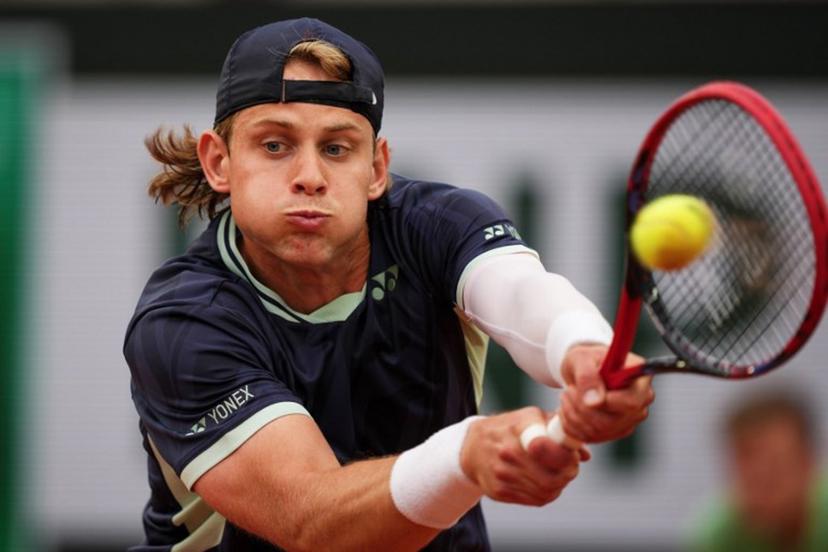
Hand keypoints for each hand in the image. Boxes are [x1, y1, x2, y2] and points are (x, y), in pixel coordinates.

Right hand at [459, 407, 585, 505]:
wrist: (471, 447)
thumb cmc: (508, 429)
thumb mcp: (530, 417)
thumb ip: (558, 430)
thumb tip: (585, 454)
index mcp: (518, 428)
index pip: (549, 448)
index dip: (567, 457)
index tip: (572, 455)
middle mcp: (507, 452)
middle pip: (552, 476)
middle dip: (568, 473)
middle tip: (571, 467)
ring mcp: (502, 474)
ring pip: (546, 491)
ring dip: (559, 485)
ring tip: (559, 474)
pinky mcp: (499, 492)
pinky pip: (534, 500)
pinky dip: (546, 493)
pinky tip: (545, 483)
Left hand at [558, 344, 653, 442]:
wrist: (581, 371)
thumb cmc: (586, 360)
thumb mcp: (582, 359)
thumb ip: (588, 376)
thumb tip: (594, 401)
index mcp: (640, 379)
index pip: (631, 402)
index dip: (605, 402)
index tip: (583, 391)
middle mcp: (640, 402)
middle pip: (612, 421)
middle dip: (581, 407)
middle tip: (568, 390)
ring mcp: (629, 420)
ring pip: (597, 431)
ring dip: (573, 414)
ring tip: (568, 395)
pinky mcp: (614, 432)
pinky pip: (589, 437)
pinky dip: (571, 424)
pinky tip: (569, 408)